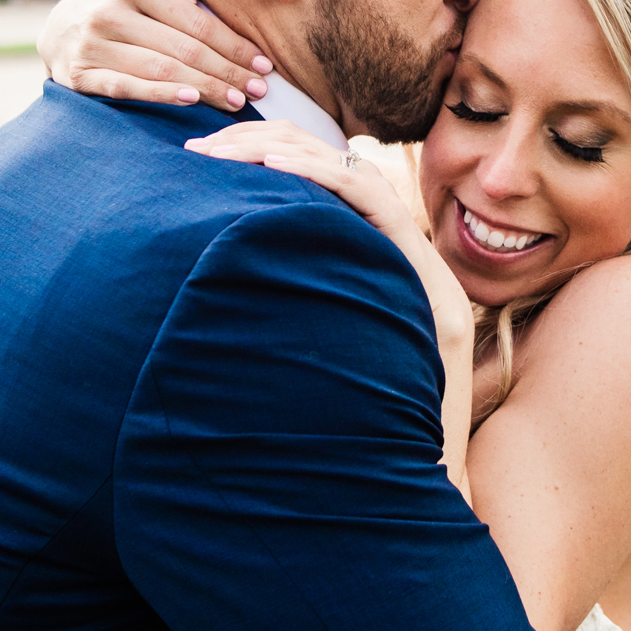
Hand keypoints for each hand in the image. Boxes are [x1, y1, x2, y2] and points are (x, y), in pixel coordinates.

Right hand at [37, 0, 272, 110]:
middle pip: (183, 48)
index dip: (233, 44)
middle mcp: (108, 11)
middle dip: (227, 71)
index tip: (263, 63)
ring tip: (236, 100)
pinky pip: (126, 87)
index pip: (195, 21)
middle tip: (259, 89)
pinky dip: (160, 94)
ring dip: (205, 88)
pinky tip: (190, 100)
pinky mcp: (80, 75)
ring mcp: (92, 44)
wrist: (58, 28)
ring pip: (161, 70)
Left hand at [185, 122, 471, 351]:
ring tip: (218, 155)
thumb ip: (285, 222)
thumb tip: (231, 223)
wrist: (423, 303)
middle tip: (193, 150)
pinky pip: (340, 177)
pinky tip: (270, 166)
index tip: (193, 153)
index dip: (236, 139)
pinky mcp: (382, 202)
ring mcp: (368, 181)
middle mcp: (349, 167)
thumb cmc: (365, 278)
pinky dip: (303, 167)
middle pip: (286, 135)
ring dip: (257, 148)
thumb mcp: (312, 242)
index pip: (278, 139)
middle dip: (236, 138)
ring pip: (306, 148)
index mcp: (331, 171)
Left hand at [188, 119, 476, 488]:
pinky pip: (380, 211)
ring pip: (357, 175)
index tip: (202, 157)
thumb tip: (197, 292)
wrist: (409, 488)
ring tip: (222, 153)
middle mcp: (402, 261)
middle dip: (262, 142)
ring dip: (284, 152)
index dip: (266, 154)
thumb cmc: (345, 436)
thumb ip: (273, 308)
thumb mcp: (294, 354)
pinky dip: (325, 181)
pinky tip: (275, 171)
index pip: (324, 180)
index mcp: (371, 266)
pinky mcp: (433, 293)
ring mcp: (422, 274)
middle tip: (197, 147)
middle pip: (335, 165)